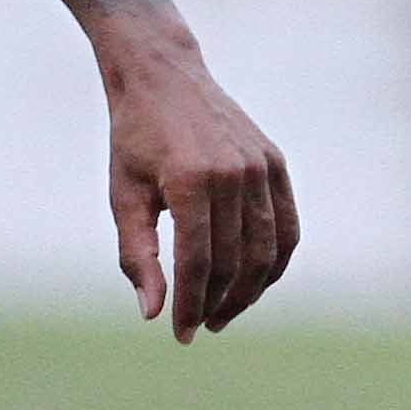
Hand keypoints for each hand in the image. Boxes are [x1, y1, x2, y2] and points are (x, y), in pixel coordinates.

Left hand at [101, 37, 297, 340]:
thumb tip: (152, 313)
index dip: (190, 305)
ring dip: (248, 292)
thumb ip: (137, 256)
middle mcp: (233, 173)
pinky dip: (275, 262)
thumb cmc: (136, 139)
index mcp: (190, 179)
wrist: (164, 76)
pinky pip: (287, 227)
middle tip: (199, 326)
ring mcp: (260, 166)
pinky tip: (254, 283)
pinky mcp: (275, 163)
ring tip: (224, 312)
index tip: (180, 333)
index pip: (198, 262)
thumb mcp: (124, 196)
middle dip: (217, 303)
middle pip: (234, 261)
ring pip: (267, 251)